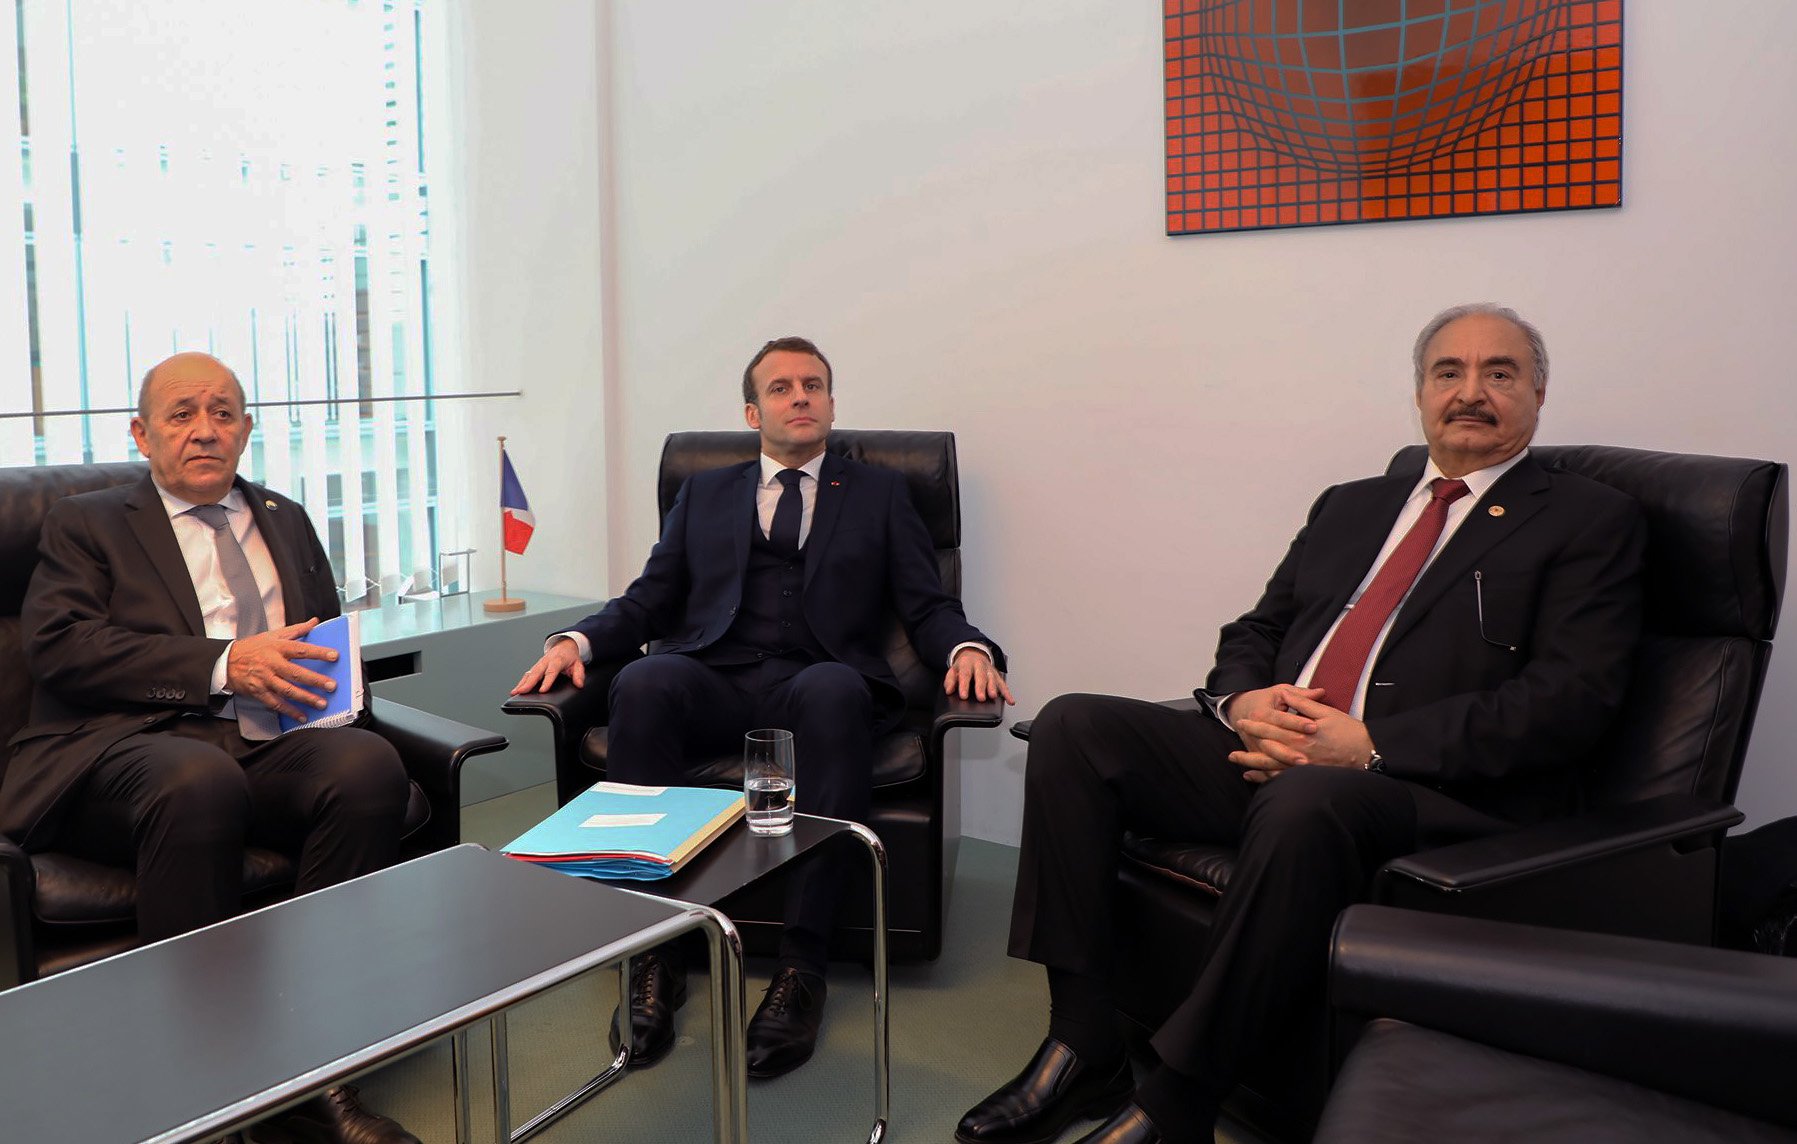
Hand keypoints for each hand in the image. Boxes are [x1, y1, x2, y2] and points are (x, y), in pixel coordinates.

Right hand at [225, 617, 338, 720]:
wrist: (226, 662)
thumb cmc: (252, 648)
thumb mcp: (272, 635)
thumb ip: (296, 630)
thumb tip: (314, 622)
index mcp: (277, 647)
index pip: (301, 649)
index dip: (318, 652)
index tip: (334, 656)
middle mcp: (271, 664)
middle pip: (296, 673)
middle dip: (315, 680)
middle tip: (331, 686)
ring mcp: (265, 679)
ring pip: (287, 690)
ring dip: (306, 698)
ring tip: (321, 703)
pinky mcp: (259, 692)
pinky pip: (276, 703)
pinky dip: (290, 711)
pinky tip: (302, 716)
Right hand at [511, 637, 585, 694]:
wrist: (564, 645)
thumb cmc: (570, 656)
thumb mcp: (578, 664)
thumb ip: (579, 674)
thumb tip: (579, 684)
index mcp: (557, 660)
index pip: (551, 671)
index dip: (547, 681)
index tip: (543, 690)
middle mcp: (546, 661)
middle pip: (536, 673)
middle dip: (528, 683)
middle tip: (522, 691)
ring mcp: (539, 664)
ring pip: (529, 673)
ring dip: (521, 683)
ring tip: (515, 692)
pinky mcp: (535, 667)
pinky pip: (527, 674)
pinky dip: (521, 682)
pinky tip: (517, 689)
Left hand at [943, 647, 1013, 704]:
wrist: (974, 653)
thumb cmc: (964, 665)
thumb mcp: (953, 670)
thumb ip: (950, 680)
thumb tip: (949, 690)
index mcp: (967, 663)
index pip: (965, 674)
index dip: (964, 685)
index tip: (964, 696)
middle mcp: (979, 666)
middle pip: (981, 676)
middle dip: (981, 687)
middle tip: (981, 698)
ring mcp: (989, 670)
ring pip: (992, 678)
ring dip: (993, 688)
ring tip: (993, 696)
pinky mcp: (997, 675)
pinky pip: (1003, 684)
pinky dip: (1007, 693)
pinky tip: (1010, 700)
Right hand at [1222, 684, 1323, 781]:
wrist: (1239, 709)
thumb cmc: (1262, 700)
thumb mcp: (1278, 692)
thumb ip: (1299, 694)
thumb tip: (1321, 692)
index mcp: (1261, 712)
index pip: (1280, 718)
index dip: (1297, 722)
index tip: (1314, 726)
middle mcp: (1255, 731)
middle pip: (1274, 741)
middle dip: (1292, 749)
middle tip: (1310, 753)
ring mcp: (1255, 744)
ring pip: (1270, 756)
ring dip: (1285, 761)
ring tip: (1303, 764)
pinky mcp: (1256, 753)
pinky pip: (1266, 766)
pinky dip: (1277, 772)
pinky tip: (1290, 776)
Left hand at [1230, 691, 1374, 782]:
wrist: (1367, 752)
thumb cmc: (1348, 731)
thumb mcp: (1326, 713)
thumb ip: (1304, 704)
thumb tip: (1288, 695)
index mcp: (1302, 734)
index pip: (1273, 728)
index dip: (1257, 724)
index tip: (1243, 720)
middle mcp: (1299, 752)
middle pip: (1267, 747)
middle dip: (1249, 743)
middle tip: (1233, 742)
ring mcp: (1302, 766)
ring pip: (1271, 765)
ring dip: (1252, 763)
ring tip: (1235, 760)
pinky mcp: (1307, 775)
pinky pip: (1282, 778)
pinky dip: (1265, 778)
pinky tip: (1252, 776)